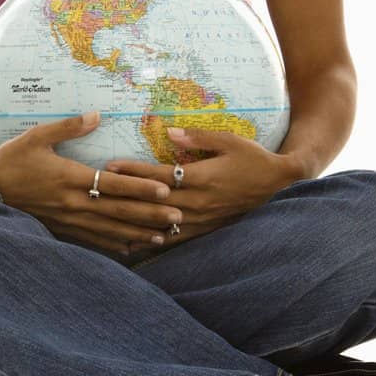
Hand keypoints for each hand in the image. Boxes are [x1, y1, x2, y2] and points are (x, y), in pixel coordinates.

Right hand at [0, 112, 187, 254]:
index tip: (166, 190)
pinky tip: (132, 249)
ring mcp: (67, 221)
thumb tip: (97, 115)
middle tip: (179, 217)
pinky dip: (114, 246)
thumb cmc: (10, 159)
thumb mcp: (36, 136)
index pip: (113, 184)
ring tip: (164, 237)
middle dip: (150, 215)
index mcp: (69, 177)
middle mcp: (72, 203)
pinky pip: (92, 241)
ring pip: (109, 230)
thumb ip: (69, 127)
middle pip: (118, 211)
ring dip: (138, 233)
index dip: (140, 188)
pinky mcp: (61, 231)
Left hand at [102, 126, 295, 245]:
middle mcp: (199, 201)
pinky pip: (176, 238)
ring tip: (108, 218)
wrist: (277, 185)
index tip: (110, 166)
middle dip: (125, 195)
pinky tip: (135, 242)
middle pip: (154, 201)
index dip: (134, 171)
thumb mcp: (228, 140)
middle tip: (98, 190)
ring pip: (161, 224)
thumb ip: (198, 137)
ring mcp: (203, 219)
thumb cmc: (252, 157)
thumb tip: (170, 133)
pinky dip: (154, 240)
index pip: (160, 176)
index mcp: (203, 177)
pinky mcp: (206, 229)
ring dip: (134, 221)